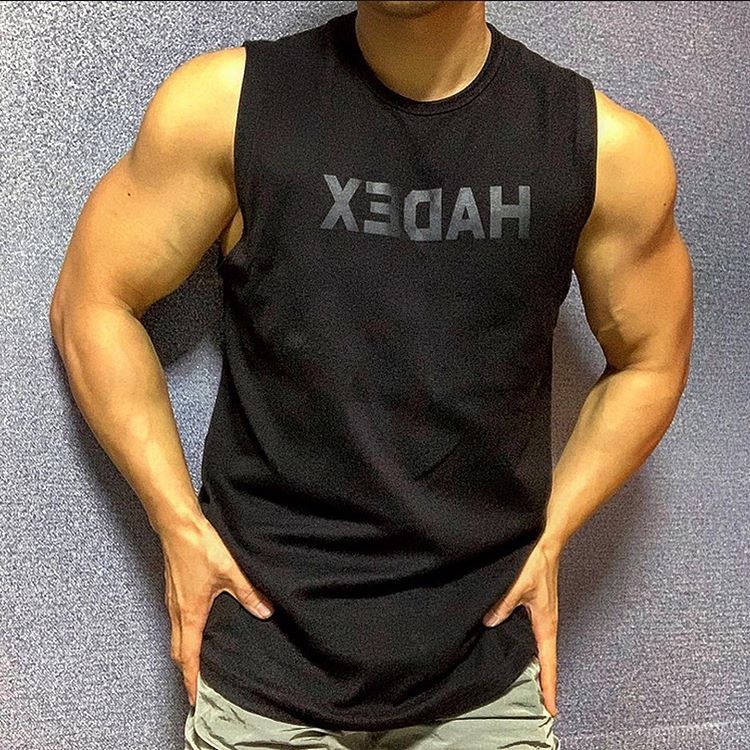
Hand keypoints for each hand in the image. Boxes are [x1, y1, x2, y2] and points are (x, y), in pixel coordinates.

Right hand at [160, 514, 274, 705]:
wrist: (178, 526)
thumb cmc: (200, 548)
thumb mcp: (231, 571)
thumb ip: (248, 593)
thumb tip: (265, 612)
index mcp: (190, 614)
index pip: (188, 655)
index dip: (191, 679)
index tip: (194, 698)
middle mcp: (177, 612)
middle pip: (178, 651)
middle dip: (186, 671)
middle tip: (196, 686)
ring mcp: (172, 601)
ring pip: (176, 636)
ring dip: (185, 653)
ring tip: (198, 663)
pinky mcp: (173, 591)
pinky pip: (176, 622)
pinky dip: (184, 635)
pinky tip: (197, 629)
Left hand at [482, 540, 559, 716]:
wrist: (546, 542)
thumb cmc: (537, 562)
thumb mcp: (518, 585)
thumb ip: (504, 604)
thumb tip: (490, 622)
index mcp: (546, 622)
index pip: (548, 661)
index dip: (549, 685)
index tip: (551, 708)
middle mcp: (546, 622)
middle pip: (544, 658)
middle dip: (542, 679)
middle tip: (538, 702)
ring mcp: (542, 614)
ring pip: (537, 645)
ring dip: (534, 662)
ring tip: (526, 681)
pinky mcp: (536, 605)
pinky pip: (531, 631)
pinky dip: (527, 644)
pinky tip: (513, 644)